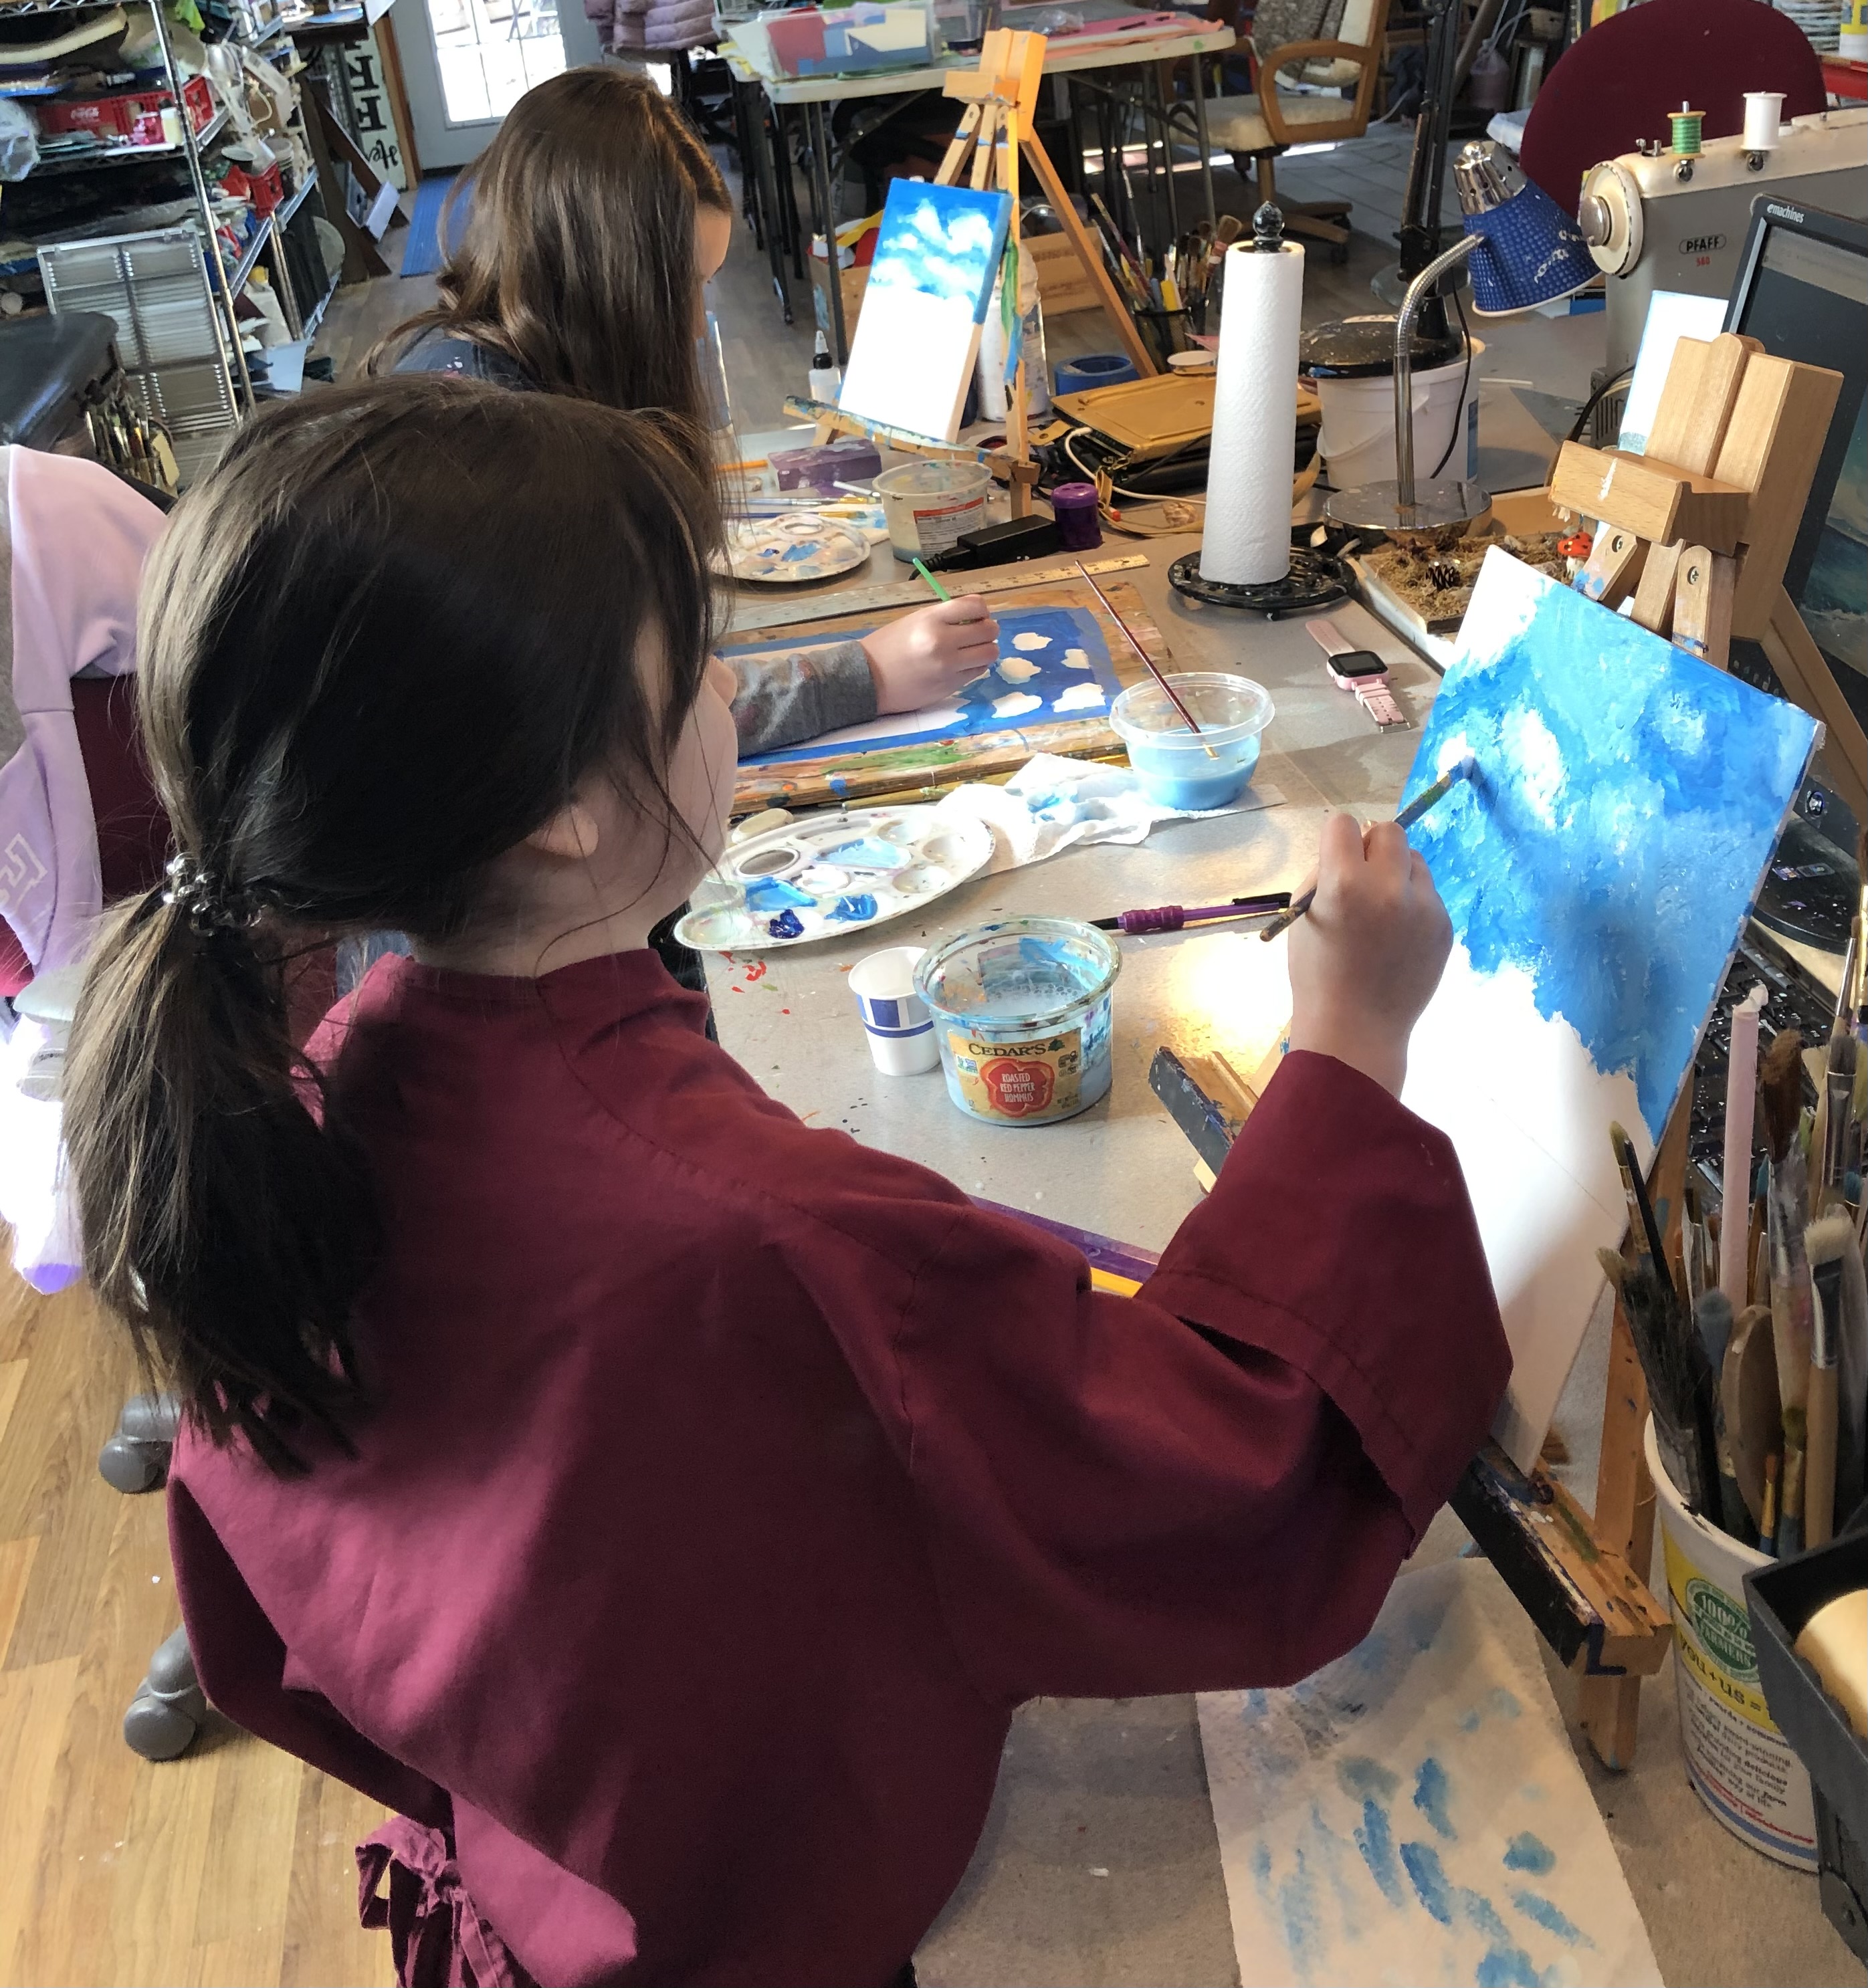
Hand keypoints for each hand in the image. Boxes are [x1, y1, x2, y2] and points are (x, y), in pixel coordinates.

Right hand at [860, 597, 999, 713]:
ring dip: (985, 649)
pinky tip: (962, 664)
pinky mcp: (951, 686)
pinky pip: (978, 671)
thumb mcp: (915, 620)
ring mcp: (949, 667)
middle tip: (977, 633)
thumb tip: (976, 617)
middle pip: (989, 630)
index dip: (981, 610)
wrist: (868, 679)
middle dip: (987, 629)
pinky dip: (976, 665)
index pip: (976, 606)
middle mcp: (944, 642)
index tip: (975, 615)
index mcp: (932, 620)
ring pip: (989, 653)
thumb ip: (945, 617)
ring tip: (971, 650)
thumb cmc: (889, 646)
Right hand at [1283, 813, 1451, 1096]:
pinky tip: (1398, 937)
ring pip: (1415, 860)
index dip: (1337, 839)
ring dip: (1397, 873)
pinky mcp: (1444, 926)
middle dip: (1373, 846)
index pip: (1344, 824)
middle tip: (1363, 876)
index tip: (1335, 858)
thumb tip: (1351, 852)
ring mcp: (1424, 908)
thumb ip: (1325, 878)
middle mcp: (1388, 888)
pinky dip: (1413, 905)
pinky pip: (1428, 894)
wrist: (1356, 1031)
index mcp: (1344, 884)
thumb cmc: (1317, 976)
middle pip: (1390, 832)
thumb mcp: (1304, 919)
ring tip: (1383, 911)